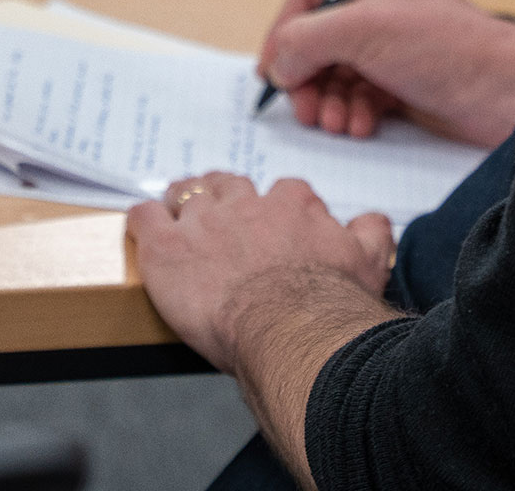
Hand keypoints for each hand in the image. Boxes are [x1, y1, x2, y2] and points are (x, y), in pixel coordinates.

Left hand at [127, 171, 392, 374]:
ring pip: (187, 193)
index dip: (273, 210)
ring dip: (182, 199)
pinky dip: (143, 217)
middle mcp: (247, 204)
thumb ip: (371, 231)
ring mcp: (204, 222)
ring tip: (175, 206)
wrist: (289, 327)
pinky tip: (142, 221)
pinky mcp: (168, 247)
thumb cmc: (328, 301)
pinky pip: (146, 217)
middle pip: (230, 186)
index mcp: (293, 203)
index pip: (282, 193)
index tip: (270, 226)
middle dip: (224, 195)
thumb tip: (372, 219)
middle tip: (219, 212)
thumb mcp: (369, 260)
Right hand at [258, 0, 514, 147]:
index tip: (272, 76)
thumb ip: (304, 39)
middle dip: (307, 80)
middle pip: (316, 42)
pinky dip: (352, 113)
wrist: (503, 92)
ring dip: (328, 103)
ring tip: (337, 123)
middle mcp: (380, 4)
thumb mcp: (362, 30)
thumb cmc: (443, 46)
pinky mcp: (403, 80)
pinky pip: (358, 97)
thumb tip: (276, 66)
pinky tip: (361, 127)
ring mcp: (392, 44)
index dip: (283, 36)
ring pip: (335, 75)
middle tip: (305, 112)